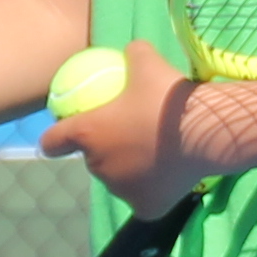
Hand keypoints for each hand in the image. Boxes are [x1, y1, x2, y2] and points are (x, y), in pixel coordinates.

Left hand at [37, 39, 210, 214]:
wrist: (205, 131)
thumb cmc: (169, 97)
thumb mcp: (147, 62)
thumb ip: (133, 54)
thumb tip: (131, 49)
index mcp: (87, 134)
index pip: (52, 142)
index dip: (55, 139)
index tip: (62, 137)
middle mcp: (98, 166)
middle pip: (93, 161)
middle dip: (105, 150)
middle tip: (130, 135)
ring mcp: (122, 189)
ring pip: (119, 180)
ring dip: (128, 170)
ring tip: (152, 154)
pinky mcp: (146, 207)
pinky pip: (144, 198)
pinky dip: (151, 190)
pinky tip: (163, 178)